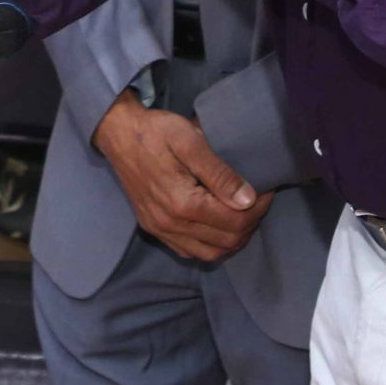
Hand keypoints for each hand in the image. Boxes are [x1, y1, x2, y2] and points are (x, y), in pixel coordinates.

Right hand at [92, 92, 270, 261]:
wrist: (118, 133)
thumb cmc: (156, 131)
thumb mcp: (190, 141)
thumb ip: (219, 173)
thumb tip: (247, 199)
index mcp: (182, 203)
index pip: (234, 221)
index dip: (258, 208)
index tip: (267, 189)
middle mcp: (170, 224)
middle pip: (226, 241)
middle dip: (250, 223)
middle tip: (258, 200)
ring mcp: (160, 229)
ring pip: (210, 253)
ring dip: (233, 239)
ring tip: (242, 213)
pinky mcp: (153, 228)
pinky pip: (189, 251)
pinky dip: (210, 245)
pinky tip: (218, 225)